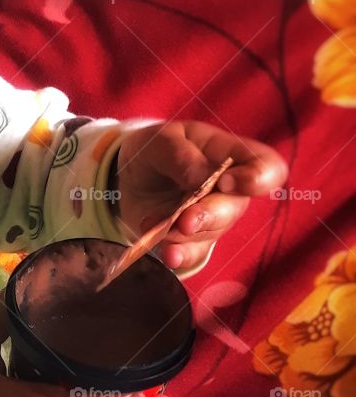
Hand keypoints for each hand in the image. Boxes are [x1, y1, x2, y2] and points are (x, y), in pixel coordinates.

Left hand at [111, 120, 287, 271]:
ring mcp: (213, 217)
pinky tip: (168, 254)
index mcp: (231, 154)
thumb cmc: (156, 150)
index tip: (226, 182)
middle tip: (185, 221)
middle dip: (210, 216)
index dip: (258, 179)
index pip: (267, 168)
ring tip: (155, 228)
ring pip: (212, 232)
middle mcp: (229, 190)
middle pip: (235, 207)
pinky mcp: (194, 240)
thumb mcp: (161, 141)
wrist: (129, 176)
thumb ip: (181, 155)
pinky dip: (180, 255)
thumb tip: (202, 178)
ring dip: (185, 234)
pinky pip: (195, 253)